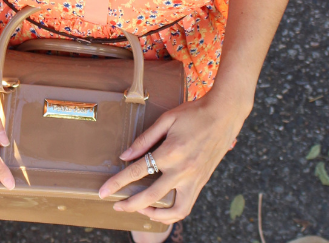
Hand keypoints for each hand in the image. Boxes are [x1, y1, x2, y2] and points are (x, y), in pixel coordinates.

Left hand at [97, 89, 250, 223]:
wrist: (224, 115)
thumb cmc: (194, 113)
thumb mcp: (166, 120)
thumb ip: (144, 139)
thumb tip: (125, 156)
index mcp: (171, 152)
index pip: (138, 172)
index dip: (117, 183)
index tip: (104, 192)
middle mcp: (183, 170)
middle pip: (151, 196)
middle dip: (129, 204)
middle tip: (116, 205)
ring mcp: (194, 179)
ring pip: (174, 210)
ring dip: (154, 215)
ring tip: (140, 210)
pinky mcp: (202, 182)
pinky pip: (187, 205)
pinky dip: (172, 212)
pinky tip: (161, 207)